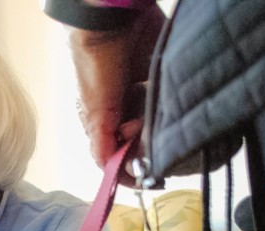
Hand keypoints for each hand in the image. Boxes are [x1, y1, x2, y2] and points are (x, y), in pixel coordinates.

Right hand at [68, 4, 165, 175]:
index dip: (126, 166)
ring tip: (154, 108)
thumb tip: (109, 172)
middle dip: (144, 142)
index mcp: (99, 121)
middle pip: (138, 140)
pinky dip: (169, 103)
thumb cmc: (95, 65)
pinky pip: (168, 99)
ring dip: (157, 122)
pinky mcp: (158, 76)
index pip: (113, 154)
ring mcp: (141, 92)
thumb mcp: (95, 110)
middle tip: (145, 130)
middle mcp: (120, 109)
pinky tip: (165, 95)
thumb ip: (102, 142)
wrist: (113, 20)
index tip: (142, 176)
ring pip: (155, 122)